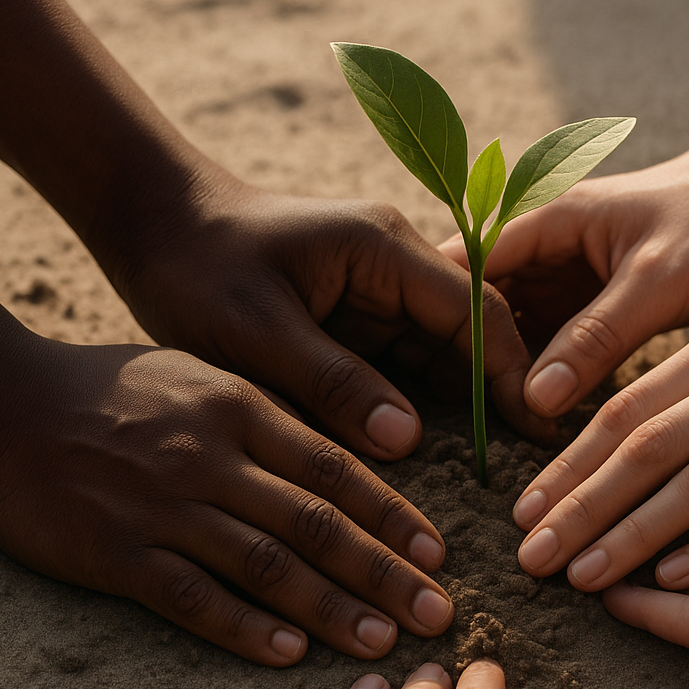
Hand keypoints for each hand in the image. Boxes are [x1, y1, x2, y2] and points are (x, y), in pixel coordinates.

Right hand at [0, 320, 454, 663]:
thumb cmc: (117, 390)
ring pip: (266, 566)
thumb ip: (274, 419)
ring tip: (382, 643)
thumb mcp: (205, 379)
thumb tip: (349, 461)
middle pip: (316, 524)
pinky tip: (290, 652)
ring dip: (331, 608)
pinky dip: (245, 627)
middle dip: (384, 574)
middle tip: (438, 614)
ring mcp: (165, 507)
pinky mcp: (118, 553)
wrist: (4, 406)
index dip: (392, 516)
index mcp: (241, 408)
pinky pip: (192, 598)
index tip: (437, 555)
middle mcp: (212, 458)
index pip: (337, 468)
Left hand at [106, 183, 552, 457]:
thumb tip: (407, 440)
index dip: (511, 370)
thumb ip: (332, 381)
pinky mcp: (360, 320)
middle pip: (471, 333)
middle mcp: (395, 266)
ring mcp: (379, 293)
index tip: (536, 428)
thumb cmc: (196, 266)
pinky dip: (425, 405)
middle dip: (501, 392)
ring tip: (498, 465)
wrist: (152, 224)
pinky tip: (442, 449)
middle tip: (531, 458)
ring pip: (445, 354)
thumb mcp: (256, 329)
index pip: (474, 310)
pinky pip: (407, 366)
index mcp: (383, 249)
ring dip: (469, 405)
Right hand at [440, 131, 688, 416]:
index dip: (447, 320)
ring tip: (498, 427)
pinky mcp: (587, 302)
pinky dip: (544, 375)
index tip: (443, 380)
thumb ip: (596, 336)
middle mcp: (544, 247)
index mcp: (546, 219)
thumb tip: (534, 398)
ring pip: (512, 330)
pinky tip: (542, 416)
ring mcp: (563, 276)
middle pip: (480, 306)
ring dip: (507, 372)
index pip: (465, 267)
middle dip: (472, 357)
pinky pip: (549, 343)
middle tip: (466, 420)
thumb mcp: (658, 279)